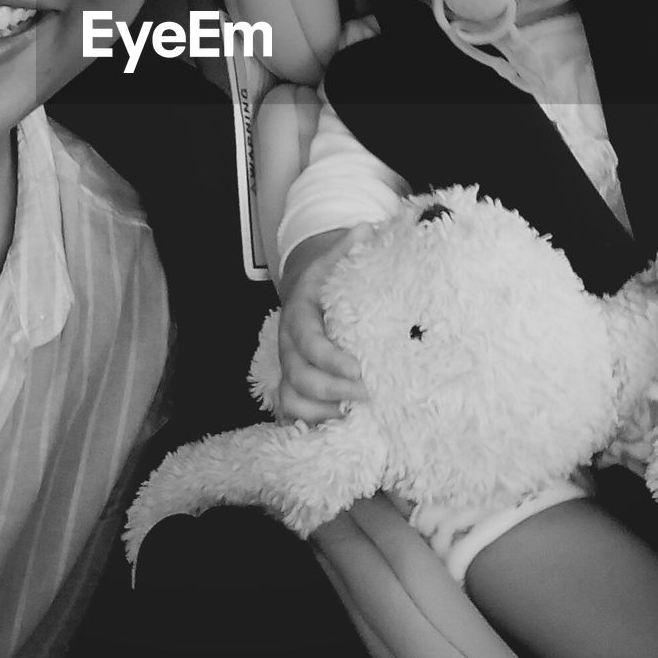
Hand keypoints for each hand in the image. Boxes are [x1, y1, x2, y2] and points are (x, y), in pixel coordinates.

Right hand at [275, 225, 372, 423]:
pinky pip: (292, 416)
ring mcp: (288, 370)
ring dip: (322, 414)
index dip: (330, 360)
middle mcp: (288, 347)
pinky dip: (312, 426)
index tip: (358, 371)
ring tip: (355, 417)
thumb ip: (348, 248)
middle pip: (299, 377)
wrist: (304, 297)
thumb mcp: (333, 262)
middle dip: (333, 391)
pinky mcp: (293, 389)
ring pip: (291, 400)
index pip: (308, 342)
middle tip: (369, 396)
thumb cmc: (325, 284)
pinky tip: (341, 430)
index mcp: (299, 316)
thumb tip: (366, 228)